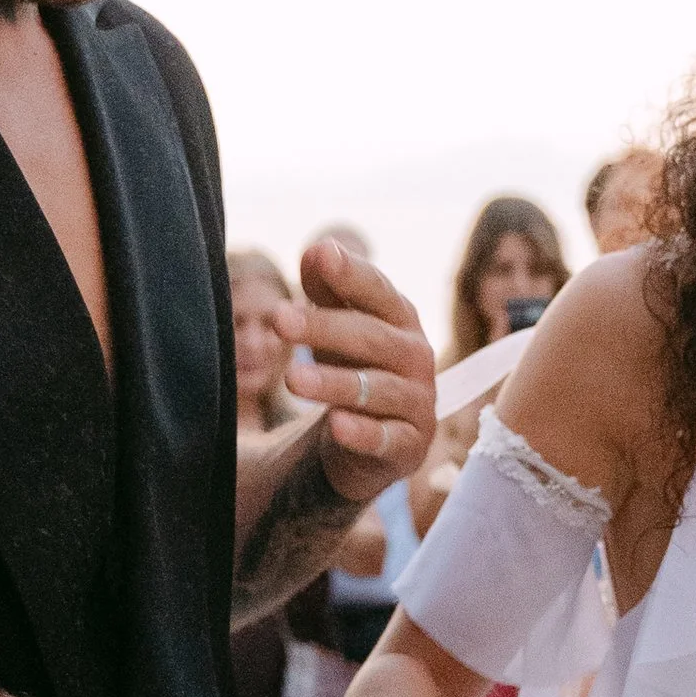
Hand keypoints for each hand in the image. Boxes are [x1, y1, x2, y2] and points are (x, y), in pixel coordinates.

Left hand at [273, 240, 436, 505]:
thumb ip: (327, 288)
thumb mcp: (336, 326)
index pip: (377, 292)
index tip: (319, 254)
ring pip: (376, 389)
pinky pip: (386, 439)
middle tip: (278, 319)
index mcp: (400, 319)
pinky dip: (362, 433)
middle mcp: (416, 356)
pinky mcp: (408, 446)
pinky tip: (335, 425)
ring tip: (292, 379)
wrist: (371, 440)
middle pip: (371, 338)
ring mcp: (416, 402)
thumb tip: (316, 250)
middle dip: (324, 328)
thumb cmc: (353, 366)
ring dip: (333, 383)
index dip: (351, 274)